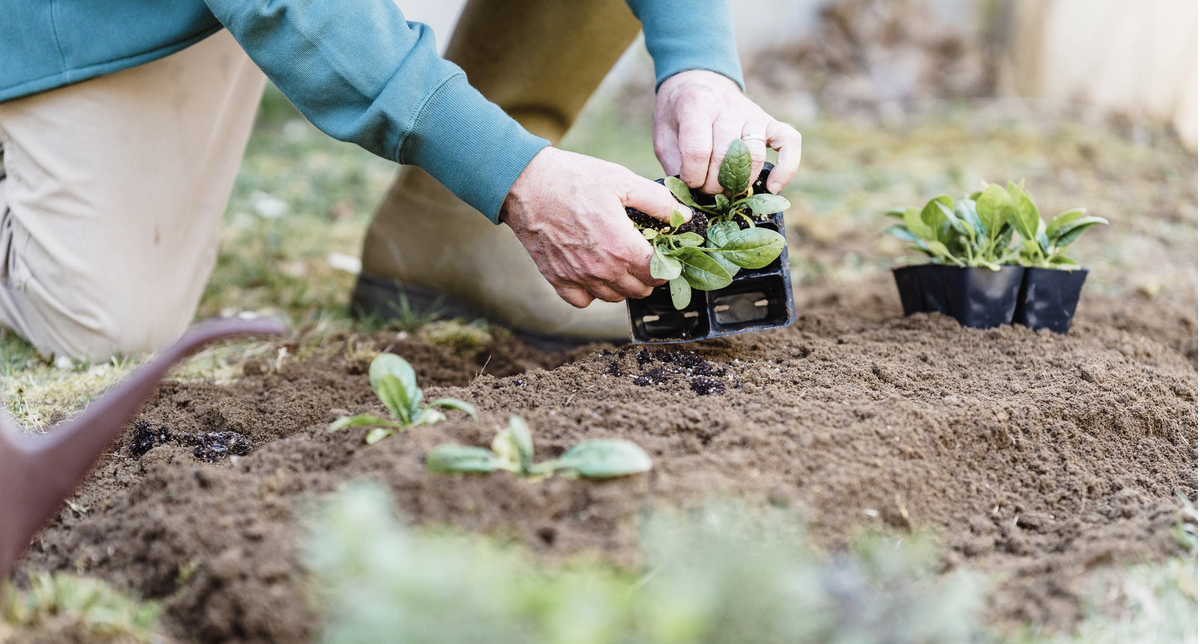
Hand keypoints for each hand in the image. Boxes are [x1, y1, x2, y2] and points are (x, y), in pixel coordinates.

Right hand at [500, 147, 689, 307]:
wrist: (526, 184)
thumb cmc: (574, 178)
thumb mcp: (622, 180)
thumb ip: (658, 201)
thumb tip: (683, 216)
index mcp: (621, 246)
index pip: (658, 273)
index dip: (669, 265)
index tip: (666, 253)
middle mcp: (601, 269)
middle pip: (639, 290)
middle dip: (649, 276)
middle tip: (646, 256)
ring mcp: (578, 277)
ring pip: (614, 298)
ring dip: (624, 285)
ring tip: (622, 262)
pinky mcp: (557, 278)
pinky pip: (582, 301)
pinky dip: (592, 293)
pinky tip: (594, 272)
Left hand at [654, 70, 802, 194]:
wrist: (696, 80)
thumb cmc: (678, 115)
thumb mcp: (663, 136)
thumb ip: (675, 164)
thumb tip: (690, 196)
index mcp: (697, 105)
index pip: (698, 151)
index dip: (692, 177)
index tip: (688, 182)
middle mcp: (728, 107)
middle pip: (727, 157)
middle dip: (714, 185)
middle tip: (705, 190)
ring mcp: (752, 113)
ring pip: (754, 156)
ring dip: (739, 183)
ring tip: (726, 189)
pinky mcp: (770, 121)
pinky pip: (789, 142)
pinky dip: (786, 167)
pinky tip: (772, 187)